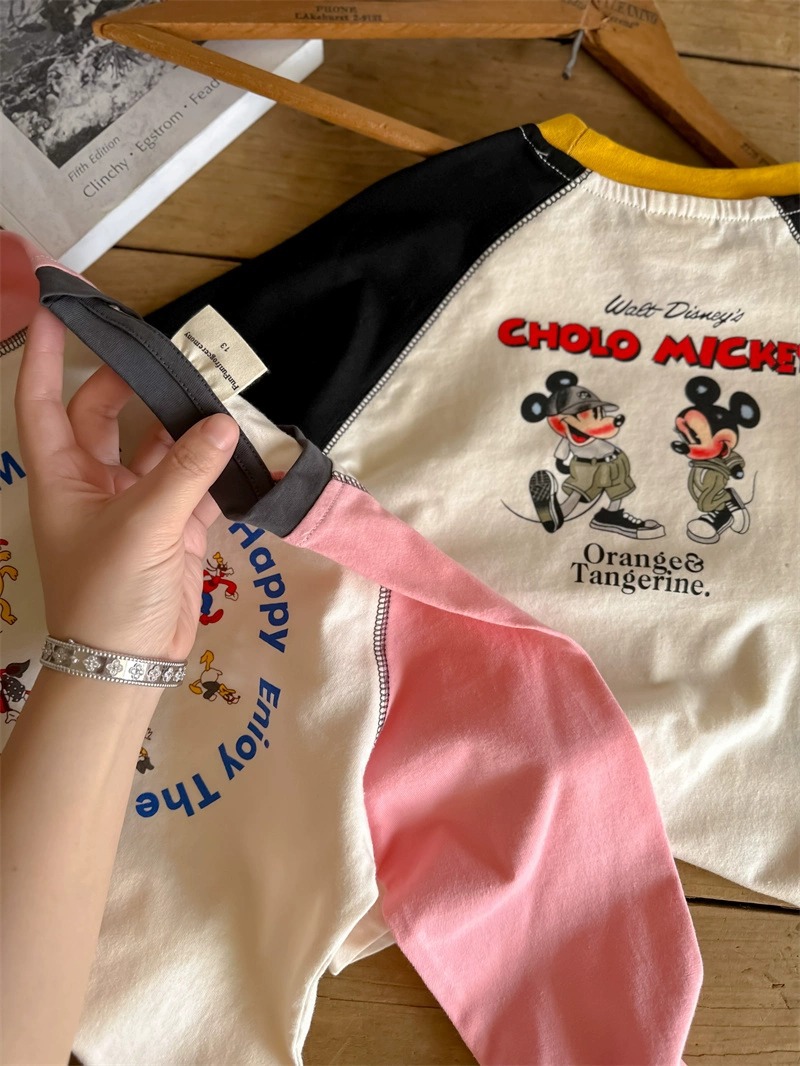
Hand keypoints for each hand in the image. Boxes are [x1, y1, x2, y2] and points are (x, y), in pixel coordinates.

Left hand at [15, 306, 239, 662]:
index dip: (48, 356)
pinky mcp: (174, 526)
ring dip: (185, 426)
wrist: (129, 663)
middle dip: (135, 385)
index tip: (58, 309)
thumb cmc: (110, 591)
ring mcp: (136, 503)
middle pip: (107, 414)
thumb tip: (223, 423)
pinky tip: (242, 450)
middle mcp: (94, 481)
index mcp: (63, 476)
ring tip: (219, 397)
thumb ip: (186, 471)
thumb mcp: (143, 525)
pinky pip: (196, 482)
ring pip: (158, 447)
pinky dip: (218, 469)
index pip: (45, 401)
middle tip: (173, 356)